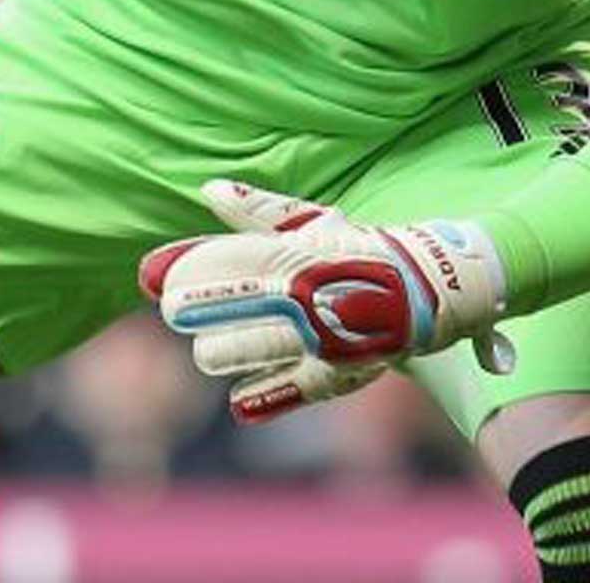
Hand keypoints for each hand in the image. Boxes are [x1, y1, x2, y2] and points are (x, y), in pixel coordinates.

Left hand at [139, 180, 512, 423]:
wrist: (436, 286)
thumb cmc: (365, 249)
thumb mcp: (316, 223)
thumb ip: (259, 212)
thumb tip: (208, 188)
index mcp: (305, 254)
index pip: (238, 260)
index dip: (193, 269)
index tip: (152, 276)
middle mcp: (314, 295)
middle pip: (240, 306)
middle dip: (198, 308)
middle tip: (174, 309)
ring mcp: (325, 336)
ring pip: (253, 349)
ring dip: (222, 350)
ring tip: (208, 349)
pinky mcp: (339, 372)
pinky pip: (293, 389)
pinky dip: (264, 398)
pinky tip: (241, 401)